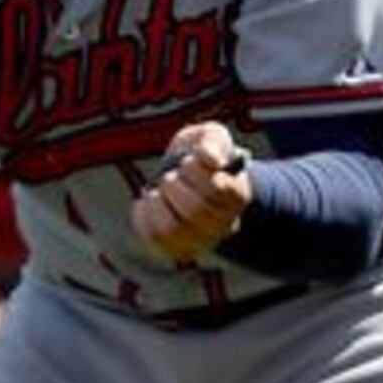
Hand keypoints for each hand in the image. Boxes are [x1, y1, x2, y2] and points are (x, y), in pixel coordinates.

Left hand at [129, 120, 251, 262]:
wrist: (182, 175)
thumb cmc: (198, 155)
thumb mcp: (210, 136)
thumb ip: (213, 141)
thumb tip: (210, 158)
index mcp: (237, 195)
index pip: (224, 192)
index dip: (199, 173)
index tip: (189, 162)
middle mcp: (223, 223)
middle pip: (196, 211)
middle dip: (176, 185)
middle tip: (172, 175)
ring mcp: (198, 238)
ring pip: (173, 229)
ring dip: (160, 202)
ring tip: (161, 190)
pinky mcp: (172, 245)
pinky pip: (154, 236)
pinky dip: (146, 213)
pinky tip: (153, 200)